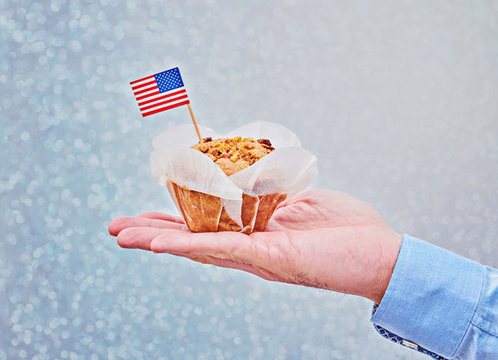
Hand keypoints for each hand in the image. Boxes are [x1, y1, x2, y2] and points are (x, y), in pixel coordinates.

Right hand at [108, 190, 402, 302]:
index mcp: (252, 236)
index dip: (168, 222)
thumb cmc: (348, 230)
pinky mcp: (270, 258)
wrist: (384, 255)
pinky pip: (222, 250)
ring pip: (196, 248)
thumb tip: (249, 176)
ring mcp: (255, 257)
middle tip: (114, 230)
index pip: (201, 229)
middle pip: (189, 241)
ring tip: (123, 236)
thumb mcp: (300, 202)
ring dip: (157, 240)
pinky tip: (160, 242)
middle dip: (149, 234)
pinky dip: (188, 245)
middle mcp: (247, 251)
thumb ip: (270, 194)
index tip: (139, 215)